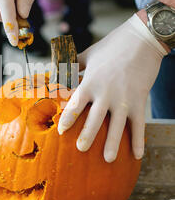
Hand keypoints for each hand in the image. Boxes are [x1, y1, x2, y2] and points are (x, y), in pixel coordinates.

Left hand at [58, 14, 167, 161]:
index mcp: (91, 82)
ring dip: (113, 144)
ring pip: (117, 126)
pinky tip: (138, 155)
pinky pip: (139, 125)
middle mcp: (106, 93)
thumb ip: (73, 65)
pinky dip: (139, 140)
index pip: (75, 104)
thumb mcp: (89, 54)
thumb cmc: (112, 45)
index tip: (61, 131)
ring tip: (108, 159)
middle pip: (94, 119)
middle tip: (80, 149)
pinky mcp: (140, 101)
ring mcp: (124, 99)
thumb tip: (56, 70)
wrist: (142, 39)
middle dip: (87, 135)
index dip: (68, 118)